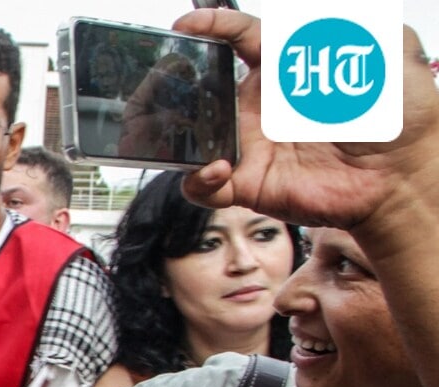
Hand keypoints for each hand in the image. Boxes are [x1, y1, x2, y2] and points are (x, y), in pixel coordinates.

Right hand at [175, 10, 438, 229]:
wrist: (402, 181)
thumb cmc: (400, 123)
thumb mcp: (393, 57)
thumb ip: (368, 27)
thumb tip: (338, 11)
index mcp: (287, 72)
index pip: (242, 39)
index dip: (214, 27)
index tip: (189, 25)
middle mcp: (262, 108)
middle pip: (204, 89)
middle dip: (176, 83)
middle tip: (165, 81)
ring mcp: (252, 146)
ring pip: (195, 137)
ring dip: (176, 134)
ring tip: (181, 130)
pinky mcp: (249, 185)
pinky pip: (207, 187)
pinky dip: (200, 180)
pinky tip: (218, 168)